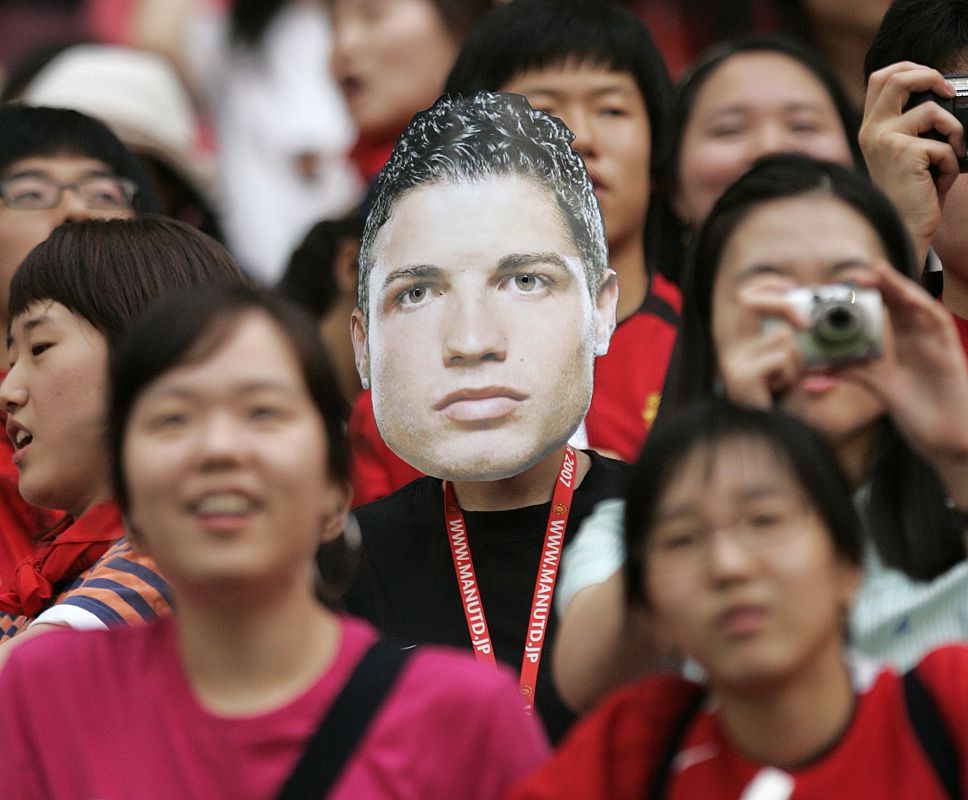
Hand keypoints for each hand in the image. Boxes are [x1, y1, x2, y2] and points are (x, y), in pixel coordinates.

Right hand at [717, 284, 805, 408]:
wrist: (771, 438)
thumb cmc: (786, 404)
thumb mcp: (795, 365)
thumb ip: (800, 342)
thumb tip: (816, 317)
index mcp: (742, 343)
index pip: (746, 297)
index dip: (767, 285)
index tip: (792, 286)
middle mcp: (731, 349)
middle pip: (750, 301)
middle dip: (783, 303)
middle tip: (806, 322)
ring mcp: (733, 363)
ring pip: (781, 337)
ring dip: (799, 358)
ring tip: (792, 380)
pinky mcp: (741, 377)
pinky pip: (781, 359)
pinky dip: (793, 373)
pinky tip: (782, 389)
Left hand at [840, 261, 967, 500]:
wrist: (944, 436)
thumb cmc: (914, 410)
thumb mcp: (876, 384)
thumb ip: (851, 370)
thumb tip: (815, 367)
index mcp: (897, 340)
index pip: (879, 309)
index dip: (861, 295)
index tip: (836, 286)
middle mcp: (914, 335)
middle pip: (895, 301)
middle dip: (876, 283)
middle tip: (853, 272)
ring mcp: (932, 339)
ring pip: (915, 304)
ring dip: (897, 286)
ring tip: (877, 271)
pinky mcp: (948, 348)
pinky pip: (936, 321)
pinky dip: (922, 306)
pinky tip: (908, 297)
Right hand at [860, 62, 964, 264]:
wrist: (905, 226)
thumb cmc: (912, 192)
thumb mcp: (908, 151)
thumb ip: (915, 124)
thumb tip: (947, 96)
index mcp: (870, 128)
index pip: (881, 77)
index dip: (910, 68)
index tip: (933, 81)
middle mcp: (872, 131)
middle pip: (899, 78)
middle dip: (932, 77)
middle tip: (949, 94)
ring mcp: (885, 140)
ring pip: (933, 111)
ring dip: (954, 132)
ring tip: (950, 155)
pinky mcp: (904, 152)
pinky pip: (944, 143)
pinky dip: (952, 162)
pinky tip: (939, 180)